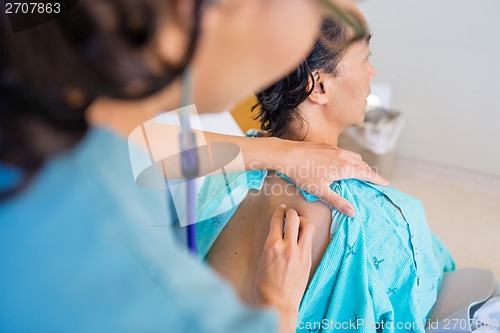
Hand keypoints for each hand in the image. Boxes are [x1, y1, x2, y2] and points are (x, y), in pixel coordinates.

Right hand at [255, 205, 313, 324]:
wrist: (278, 303)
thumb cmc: (265, 284)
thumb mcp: (262, 259)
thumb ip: (271, 244)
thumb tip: (277, 233)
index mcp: (272, 245)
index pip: (277, 220)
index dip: (279, 211)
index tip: (281, 209)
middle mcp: (287, 246)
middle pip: (293, 218)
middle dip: (291, 212)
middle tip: (290, 212)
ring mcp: (300, 253)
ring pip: (307, 226)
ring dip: (303, 221)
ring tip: (299, 223)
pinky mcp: (308, 259)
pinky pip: (309, 240)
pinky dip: (306, 235)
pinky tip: (302, 237)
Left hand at [277, 140, 388, 216]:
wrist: (287, 155)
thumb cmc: (303, 174)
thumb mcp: (320, 191)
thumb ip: (338, 201)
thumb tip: (353, 212)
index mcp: (344, 167)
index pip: (367, 174)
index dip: (377, 179)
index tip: (386, 184)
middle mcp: (343, 156)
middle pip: (362, 165)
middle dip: (370, 173)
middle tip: (375, 181)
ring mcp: (335, 149)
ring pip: (354, 157)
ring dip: (361, 165)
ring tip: (362, 173)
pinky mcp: (327, 146)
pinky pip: (345, 153)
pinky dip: (351, 159)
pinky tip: (344, 164)